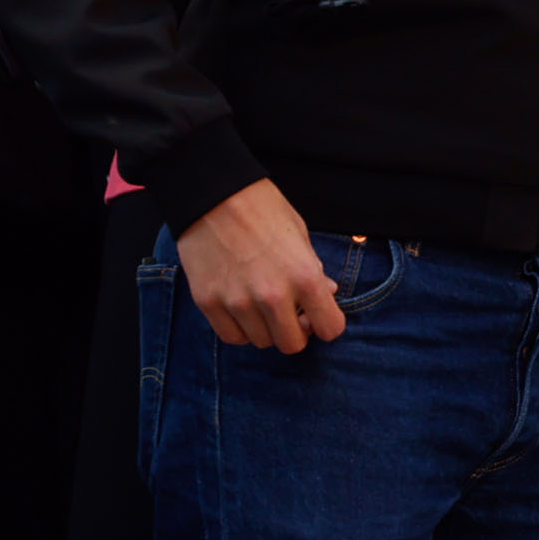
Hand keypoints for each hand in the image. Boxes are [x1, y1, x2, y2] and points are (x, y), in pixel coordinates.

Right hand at [178, 179, 344, 353]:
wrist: (213, 195)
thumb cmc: (263, 209)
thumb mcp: (301, 235)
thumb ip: (314, 271)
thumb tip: (327, 294)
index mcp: (304, 276)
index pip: (330, 329)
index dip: (328, 324)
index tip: (320, 316)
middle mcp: (272, 295)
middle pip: (292, 345)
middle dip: (296, 332)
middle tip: (291, 314)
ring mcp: (237, 302)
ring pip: (261, 342)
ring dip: (267, 329)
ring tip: (263, 305)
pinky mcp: (208, 303)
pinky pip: (232, 336)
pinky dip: (241, 329)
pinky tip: (243, 309)